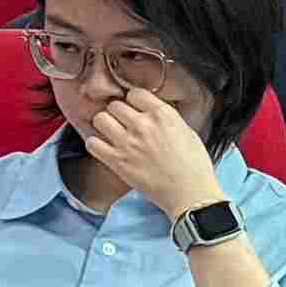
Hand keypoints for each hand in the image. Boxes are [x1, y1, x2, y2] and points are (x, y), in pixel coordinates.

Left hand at [65, 71, 225, 219]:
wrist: (190, 193)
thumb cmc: (193, 165)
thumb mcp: (186, 130)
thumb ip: (165, 117)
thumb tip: (149, 111)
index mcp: (163, 115)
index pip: (135, 93)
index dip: (133, 101)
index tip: (134, 108)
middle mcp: (143, 125)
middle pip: (115, 105)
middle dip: (118, 113)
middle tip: (123, 123)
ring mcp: (128, 142)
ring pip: (100, 119)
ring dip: (104, 125)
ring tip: (112, 133)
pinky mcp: (117, 161)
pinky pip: (92, 143)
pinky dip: (95, 144)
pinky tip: (104, 148)